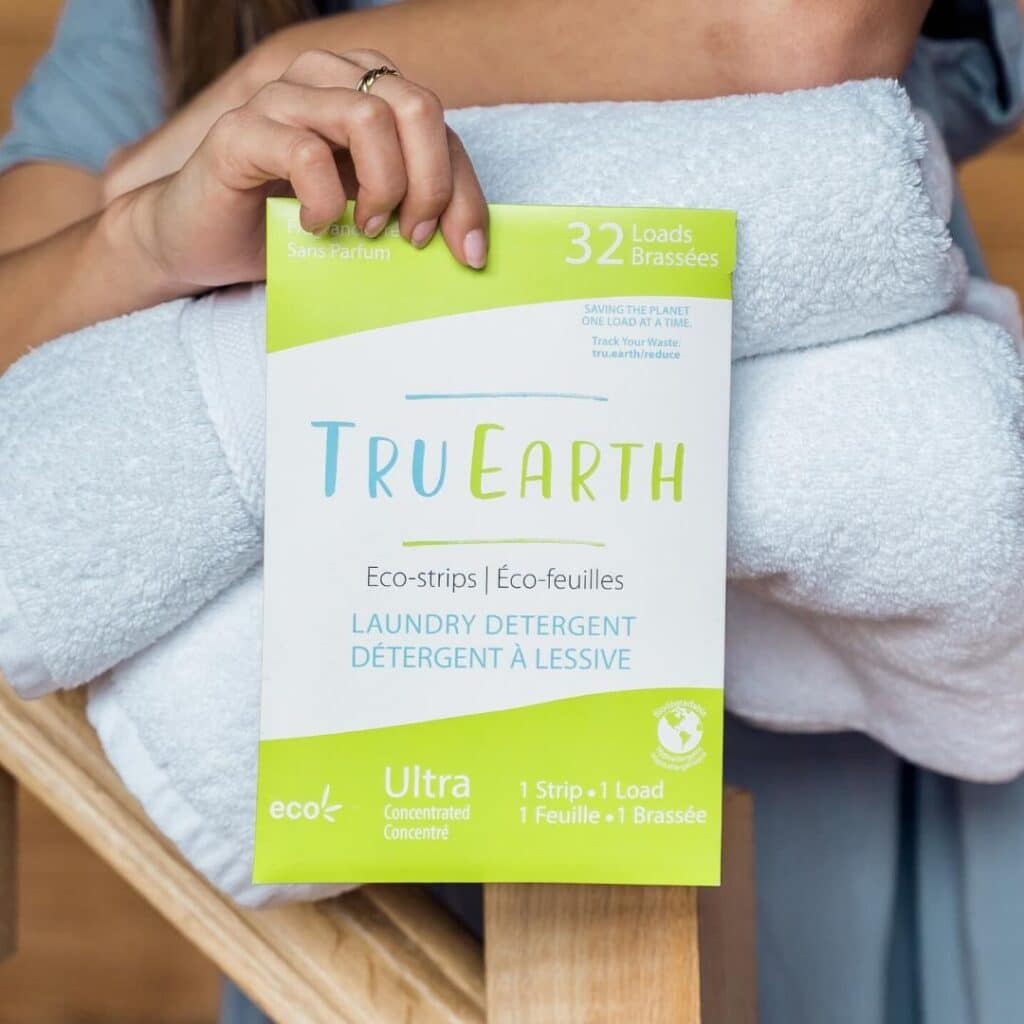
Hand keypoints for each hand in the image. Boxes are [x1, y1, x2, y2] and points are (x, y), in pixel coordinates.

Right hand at [125, 47, 488, 289]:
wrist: (200, 242)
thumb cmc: (289, 229)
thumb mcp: (366, 219)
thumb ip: (411, 210)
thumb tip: (472, 246)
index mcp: (366, 93)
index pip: (440, 129)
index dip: (463, 192)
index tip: (469, 253)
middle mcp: (327, 81)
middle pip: (416, 107)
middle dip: (430, 184)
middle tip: (412, 236)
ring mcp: (282, 100)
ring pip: (367, 117)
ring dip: (382, 186)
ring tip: (365, 228)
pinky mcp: (240, 131)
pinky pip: (305, 152)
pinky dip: (323, 201)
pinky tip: (315, 226)